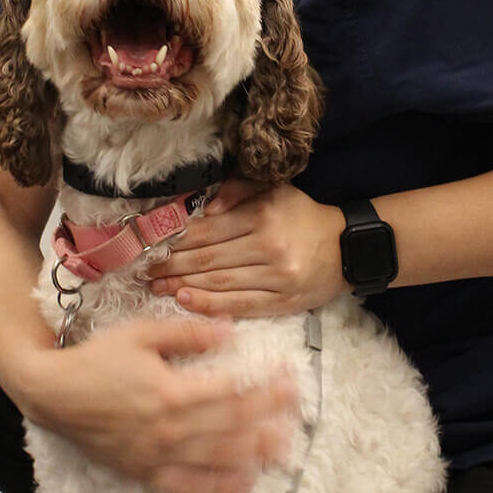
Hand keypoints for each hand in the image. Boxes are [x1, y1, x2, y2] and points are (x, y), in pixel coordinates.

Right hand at [19, 316, 298, 492]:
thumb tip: (229, 333)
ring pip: (218, 458)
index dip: (265, 386)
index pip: (232, 391)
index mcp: (172, 390)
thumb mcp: (142, 333)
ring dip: (255, 454)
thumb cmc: (98, 359)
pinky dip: (218, 489)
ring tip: (285, 449)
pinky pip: (188, 486)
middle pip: (232, 426)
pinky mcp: (146, 472)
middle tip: (298, 410)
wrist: (53, 394)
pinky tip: (244, 486)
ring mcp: (159, 455)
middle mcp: (170, 428)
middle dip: (270, 417)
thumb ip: (187, 333)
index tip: (290, 379)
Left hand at [147, 179, 346, 317]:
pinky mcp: (281, 302)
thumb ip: (240, 188)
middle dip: (171, 264)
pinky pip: (238, 304)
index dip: (177, 237)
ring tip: (156, 285)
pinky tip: (184, 300)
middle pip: (208, 258)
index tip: (152, 243)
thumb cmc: (304, 216)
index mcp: (264, 216)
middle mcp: (269, 247)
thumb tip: (206, 205)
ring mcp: (275, 278)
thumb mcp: (276, 190)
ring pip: (218, 282)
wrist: (348, 249)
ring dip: (181, 285)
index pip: (209, 229)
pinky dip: (208, 304)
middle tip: (144, 269)